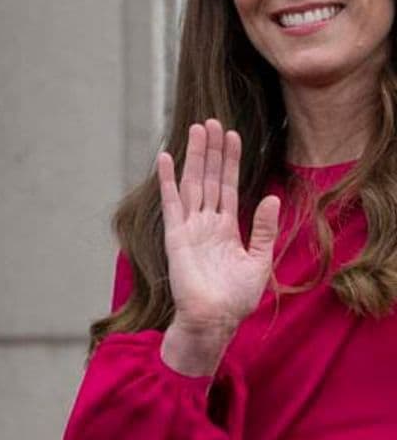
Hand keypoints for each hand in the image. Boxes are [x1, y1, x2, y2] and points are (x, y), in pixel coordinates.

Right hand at [158, 120, 279, 374]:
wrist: (215, 318)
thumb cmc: (236, 297)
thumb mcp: (259, 260)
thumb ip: (264, 229)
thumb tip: (272, 197)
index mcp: (225, 228)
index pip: (228, 186)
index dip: (230, 161)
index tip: (233, 136)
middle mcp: (206, 223)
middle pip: (209, 178)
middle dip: (211, 150)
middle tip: (212, 121)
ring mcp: (189, 227)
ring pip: (193, 183)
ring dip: (195, 156)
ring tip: (197, 129)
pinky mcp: (176, 236)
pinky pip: (172, 203)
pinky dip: (168, 180)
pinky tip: (167, 158)